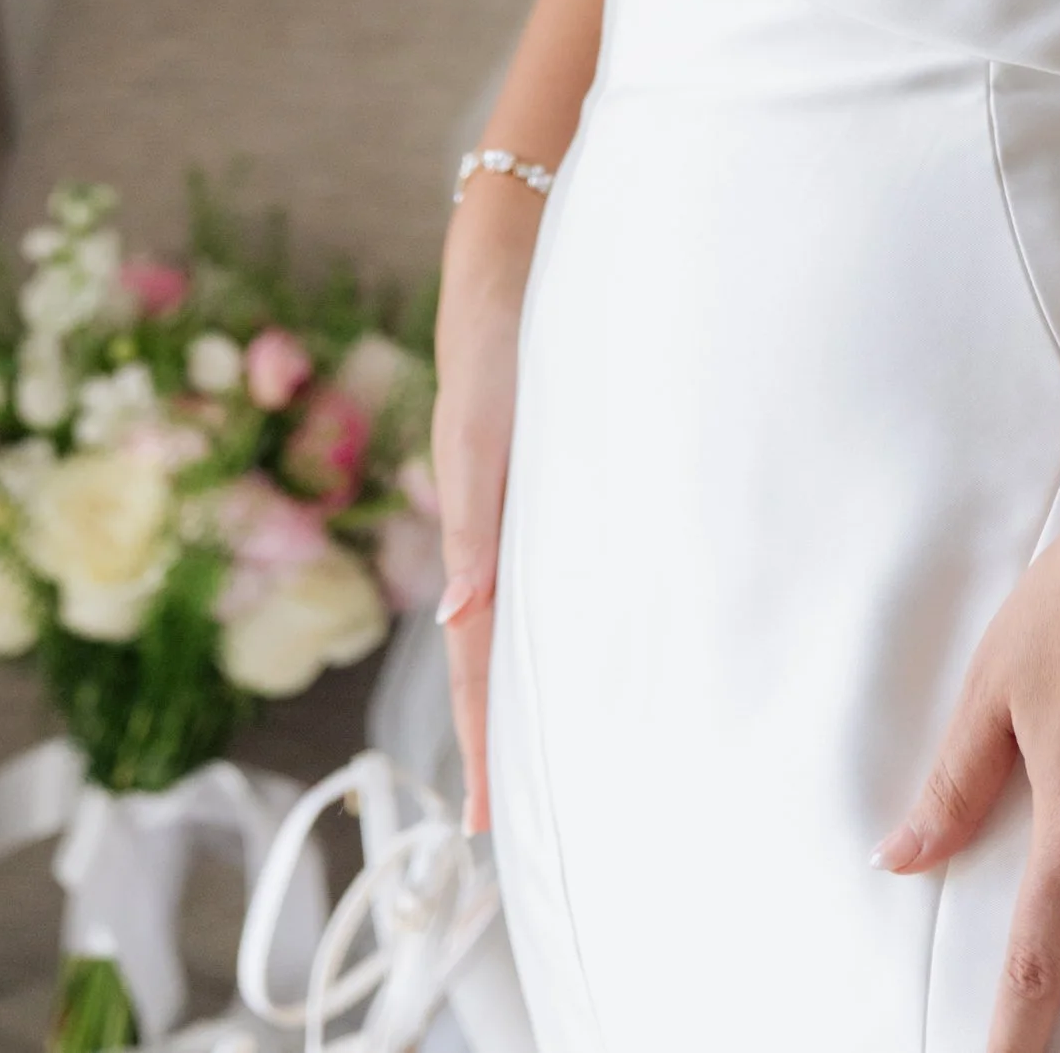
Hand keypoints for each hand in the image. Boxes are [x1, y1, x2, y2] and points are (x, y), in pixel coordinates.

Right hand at [430, 179, 539, 833]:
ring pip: (536, 611)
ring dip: (539, 680)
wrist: (522, 236)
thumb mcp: (479, 423)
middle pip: (501, 651)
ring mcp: (535, 498)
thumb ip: (473, 511)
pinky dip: (569, 611)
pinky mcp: (569, 463)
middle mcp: (508, 524)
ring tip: (558, 753)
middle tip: (511, 821)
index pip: (477, 658)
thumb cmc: (498, 326)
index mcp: (480, 525)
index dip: (483, 738)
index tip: (486, 822)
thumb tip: (461, 617)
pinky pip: (563, 559)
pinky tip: (598, 635)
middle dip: (505, 734)